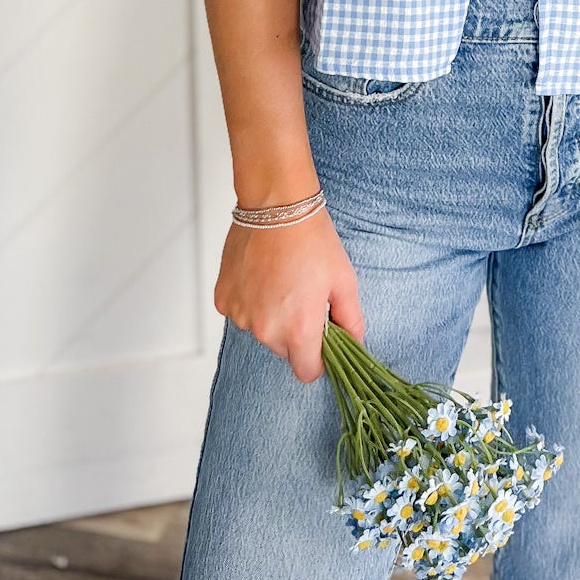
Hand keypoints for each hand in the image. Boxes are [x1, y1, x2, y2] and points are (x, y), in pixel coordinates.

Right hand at [215, 207, 364, 383]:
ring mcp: (241, 315)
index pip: (307, 372)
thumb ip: (351, 320)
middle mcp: (266, 330)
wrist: (277, 207)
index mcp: (299, 330)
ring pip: (261, 331)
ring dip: (271, 316)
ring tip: (282, 280)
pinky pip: (240, 312)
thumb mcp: (344, 281)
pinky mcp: (224, 300)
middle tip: (303, 297)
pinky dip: (250, 301)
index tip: (321, 339)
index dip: (318, 359)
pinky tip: (261, 276)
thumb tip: (355, 344)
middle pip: (284, 351)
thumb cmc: (312, 240)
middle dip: (295, 333)